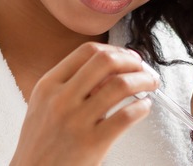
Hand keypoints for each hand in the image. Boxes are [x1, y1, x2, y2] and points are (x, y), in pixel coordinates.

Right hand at [9, 42, 159, 165]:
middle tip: (143, 69)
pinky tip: (144, 107)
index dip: (114, 50)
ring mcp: (76, 121)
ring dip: (143, 80)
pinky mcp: (92, 143)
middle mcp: (61, 98)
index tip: (128, 57)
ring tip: (151, 84)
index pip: (87, 51)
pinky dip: (142, 107)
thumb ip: (69, 84)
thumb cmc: (41, 141)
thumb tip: (111, 70)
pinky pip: (126, 116)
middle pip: (106, 61)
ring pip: (120, 85)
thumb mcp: (44, 105)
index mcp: (48, 85)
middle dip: (132, 61)